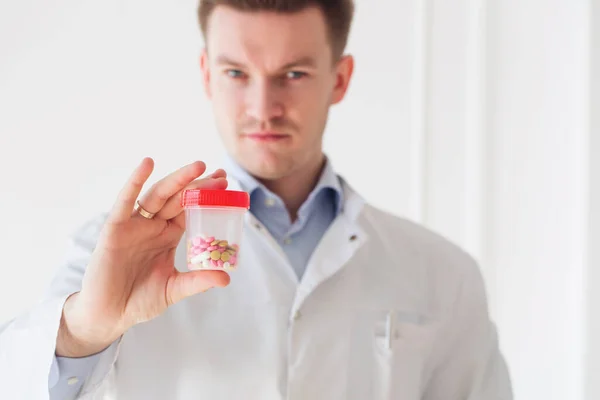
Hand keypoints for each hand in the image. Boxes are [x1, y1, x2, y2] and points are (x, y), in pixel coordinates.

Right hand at [57, 158, 229, 356]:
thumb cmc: (139, 300)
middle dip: (199, 185)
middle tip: (221, 175)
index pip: (191, 209)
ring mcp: (135, 225)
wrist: (109, 315)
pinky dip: (134, 181)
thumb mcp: (174, 289)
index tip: (226, 184)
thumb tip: (227, 278)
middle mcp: (153, 226)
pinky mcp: (115, 229)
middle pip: (179, 198)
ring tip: (198, 167)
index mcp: (168, 235)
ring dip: (177, 179)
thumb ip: (197, 281)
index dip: (207, 196)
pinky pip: (125, 201)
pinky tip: (147, 164)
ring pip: (158, 195)